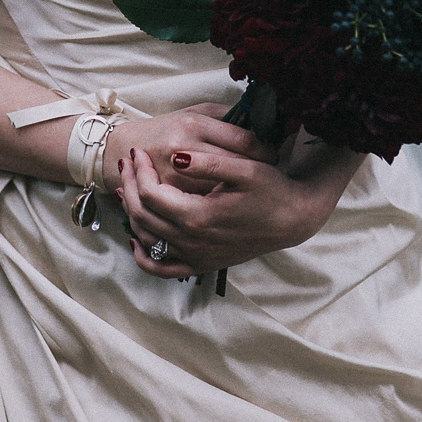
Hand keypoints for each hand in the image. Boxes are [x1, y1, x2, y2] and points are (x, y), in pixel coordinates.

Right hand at [100, 104, 271, 198]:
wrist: (123, 148)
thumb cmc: (167, 129)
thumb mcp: (196, 113)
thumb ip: (226, 115)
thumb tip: (261, 118)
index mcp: (193, 125)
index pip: (243, 140)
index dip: (265, 150)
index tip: (273, 156)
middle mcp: (182, 150)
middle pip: (234, 167)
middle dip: (255, 172)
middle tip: (267, 176)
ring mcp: (172, 177)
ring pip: (219, 191)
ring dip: (238, 192)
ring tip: (250, 190)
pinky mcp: (166, 198)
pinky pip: (200, 207)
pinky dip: (217, 206)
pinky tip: (226, 204)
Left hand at [117, 126, 360, 279]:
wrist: (293, 219)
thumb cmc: (272, 190)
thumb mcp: (246, 169)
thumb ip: (208, 163)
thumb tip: (176, 157)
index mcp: (199, 216)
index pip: (152, 194)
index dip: (140, 171)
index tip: (139, 152)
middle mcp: (193, 241)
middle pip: (143, 215)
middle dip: (131, 185)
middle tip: (127, 163)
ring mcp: (196, 257)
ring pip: (148, 239)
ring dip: (131, 213)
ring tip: (127, 187)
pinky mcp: (202, 264)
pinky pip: (162, 268)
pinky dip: (144, 256)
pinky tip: (136, 239)